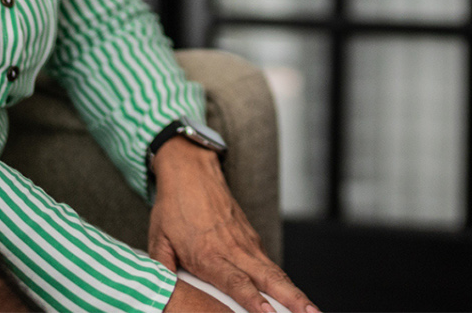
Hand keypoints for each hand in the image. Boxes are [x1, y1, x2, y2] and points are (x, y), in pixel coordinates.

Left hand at [148, 141, 315, 312]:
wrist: (191, 172)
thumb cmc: (174, 206)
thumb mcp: (158, 240)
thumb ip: (162, 270)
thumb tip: (160, 293)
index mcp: (209, 253)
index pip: (235, 281)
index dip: (252, 300)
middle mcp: (233, 249)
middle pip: (268, 279)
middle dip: (291, 300)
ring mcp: (246, 243)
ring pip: (275, 272)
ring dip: (296, 293)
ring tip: (312, 311)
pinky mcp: (251, 238)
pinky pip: (270, 264)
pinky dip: (285, 282)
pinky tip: (296, 298)